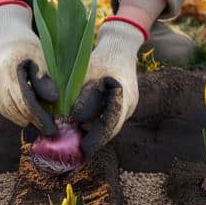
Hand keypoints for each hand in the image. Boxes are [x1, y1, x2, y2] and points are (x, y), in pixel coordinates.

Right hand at [0, 2, 58, 134]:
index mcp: (9, 70)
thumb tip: (52, 100)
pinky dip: (16, 114)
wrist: (5, 38)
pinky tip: (29, 114)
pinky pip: (3, 109)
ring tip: (41, 123)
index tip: (52, 128)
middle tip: (50, 130)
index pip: (24, 102)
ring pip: (8, 113)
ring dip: (25, 120)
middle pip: (15, 110)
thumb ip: (44, 78)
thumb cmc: (27, 46)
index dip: (38, 117)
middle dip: (33, 122)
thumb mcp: (40, 56)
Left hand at [69, 19, 144, 156]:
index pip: (109, 122)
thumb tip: (75, 120)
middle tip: (75, 158)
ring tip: (75, 150)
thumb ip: (84, 96)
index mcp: (122, 94)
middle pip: (110, 130)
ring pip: (110, 127)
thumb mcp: (88, 73)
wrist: (120, 46)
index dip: (96, 139)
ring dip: (94, 137)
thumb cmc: (101, 57)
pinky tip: (81, 135)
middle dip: (93, 143)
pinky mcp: (124, 107)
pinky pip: (110, 121)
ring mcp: (129, 106)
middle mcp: (129, 104)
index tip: (82, 151)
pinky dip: (97, 128)